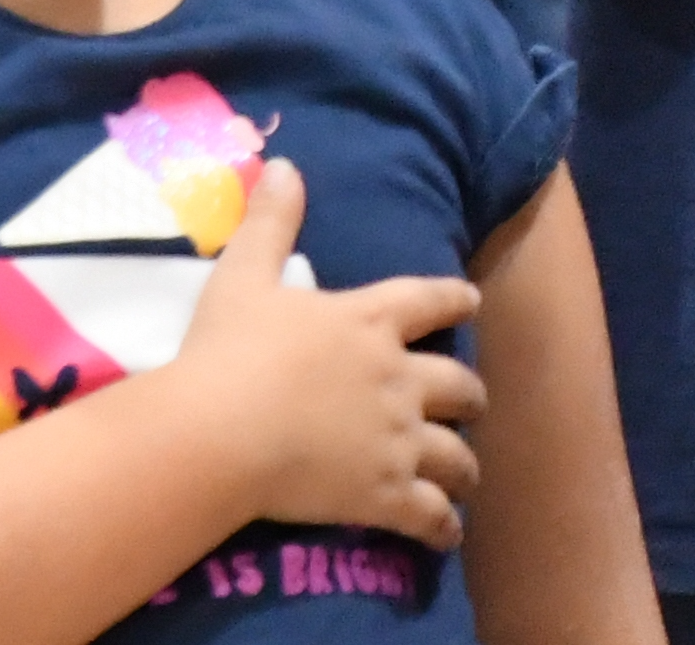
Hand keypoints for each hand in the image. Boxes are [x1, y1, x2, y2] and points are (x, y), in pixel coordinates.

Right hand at [170, 156, 490, 544]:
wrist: (220, 430)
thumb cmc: (229, 350)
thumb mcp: (244, 275)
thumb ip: (271, 222)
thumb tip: (283, 164)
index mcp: (369, 320)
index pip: (430, 300)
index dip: (456, 299)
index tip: (473, 301)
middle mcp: (398, 377)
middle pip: (457, 383)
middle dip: (468, 394)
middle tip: (470, 402)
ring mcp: (397, 439)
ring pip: (456, 453)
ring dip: (464, 464)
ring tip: (465, 474)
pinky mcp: (385, 493)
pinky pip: (431, 513)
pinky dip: (443, 523)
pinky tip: (447, 530)